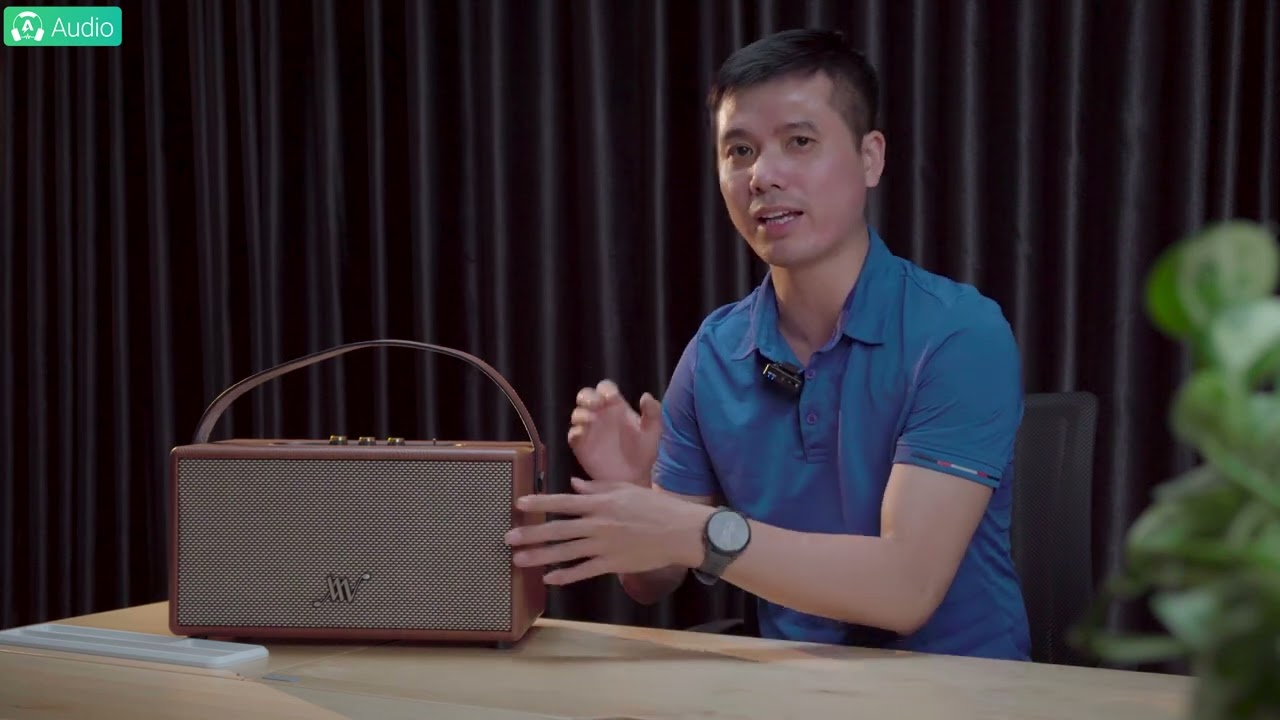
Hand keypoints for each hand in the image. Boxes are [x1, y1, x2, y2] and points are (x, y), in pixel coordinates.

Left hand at [505, 477, 711, 584]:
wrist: (680, 532)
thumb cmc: (655, 507)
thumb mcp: (625, 489)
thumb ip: (597, 488)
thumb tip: (572, 485)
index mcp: (601, 503)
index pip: (563, 502)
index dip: (539, 503)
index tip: (519, 504)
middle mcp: (599, 524)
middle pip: (558, 529)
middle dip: (531, 533)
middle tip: (508, 537)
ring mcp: (604, 546)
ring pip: (565, 552)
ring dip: (539, 556)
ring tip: (518, 559)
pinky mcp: (612, 564)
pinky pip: (583, 571)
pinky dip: (565, 575)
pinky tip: (548, 578)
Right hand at [567, 380, 662, 486]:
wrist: (634, 479)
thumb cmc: (643, 453)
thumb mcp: (653, 431)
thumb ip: (653, 412)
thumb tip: (645, 396)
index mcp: (616, 407)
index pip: (606, 389)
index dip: (606, 390)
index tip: (612, 398)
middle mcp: (600, 415)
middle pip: (586, 396)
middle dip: (588, 397)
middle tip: (596, 404)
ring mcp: (589, 429)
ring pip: (577, 413)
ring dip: (581, 413)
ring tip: (591, 419)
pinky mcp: (581, 445)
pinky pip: (572, 435)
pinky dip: (575, 432)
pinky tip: (582, 435)